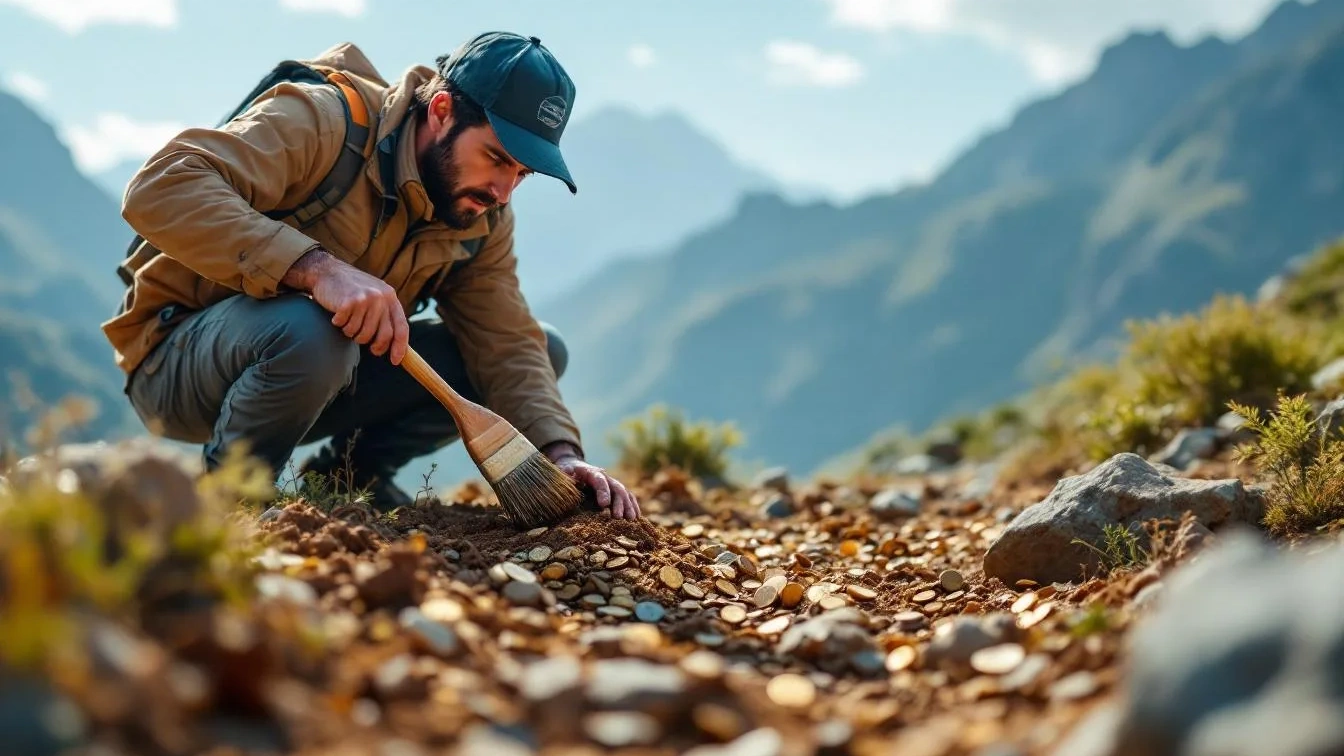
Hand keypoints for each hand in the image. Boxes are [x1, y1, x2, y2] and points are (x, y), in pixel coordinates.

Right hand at [285, 247, 409, 363]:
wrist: (326, 271)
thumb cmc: (351, 290)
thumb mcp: (375, 297)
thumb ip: (385, 316)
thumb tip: (394, 347)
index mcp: (390, 297)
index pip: (402, 328)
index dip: (399, 347)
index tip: (395, 361)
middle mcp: (381, 297)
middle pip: (383, 336)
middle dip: (374, 345)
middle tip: (365, 344)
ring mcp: (366, 298)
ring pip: (361, 334)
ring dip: (352, 333)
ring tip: (348, 321)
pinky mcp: (350, 301)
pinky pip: (346, 326)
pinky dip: (339, 324)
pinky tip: (338, 314)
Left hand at [544, 442, 640, 519]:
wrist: (573, 467)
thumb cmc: (566, 473)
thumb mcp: (562, 471)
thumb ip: (566, 474)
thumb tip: (568, 473)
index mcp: (592, 472)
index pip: (600, 480)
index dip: (603, 491)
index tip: (604, 504)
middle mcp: (605, 477)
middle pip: (616, 488)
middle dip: (619, 503)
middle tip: (618, 517)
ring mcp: (612, 484)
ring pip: (625, 493)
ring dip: (629, 506)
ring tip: (631, 520)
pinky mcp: (615, 492)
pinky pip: (628, 497)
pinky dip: (633, 506)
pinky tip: (637, 518)